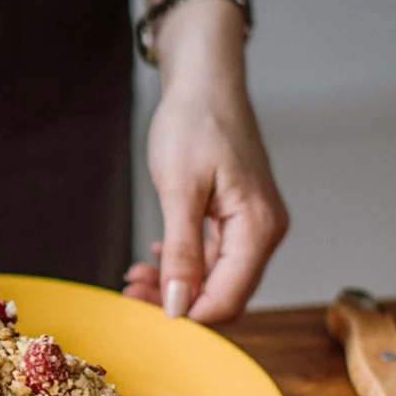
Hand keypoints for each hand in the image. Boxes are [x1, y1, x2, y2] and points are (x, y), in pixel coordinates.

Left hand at [125, 4, 288, 320]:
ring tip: (135, 277)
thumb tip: (179, 306)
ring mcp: (254, 223)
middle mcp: (264, 230)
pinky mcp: (240, 215)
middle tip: (131, 293)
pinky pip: (216, 255)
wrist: (205, 81)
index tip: (145, 310)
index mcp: (258, 227)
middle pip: (225, 292)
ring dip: (178, 282)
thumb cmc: (195, 123)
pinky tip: (157, 257)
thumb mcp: (179, 190)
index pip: (229, 298)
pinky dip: (186, 262)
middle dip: (179, 300)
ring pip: (217, 276)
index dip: (188, 314)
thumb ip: (182, 253)